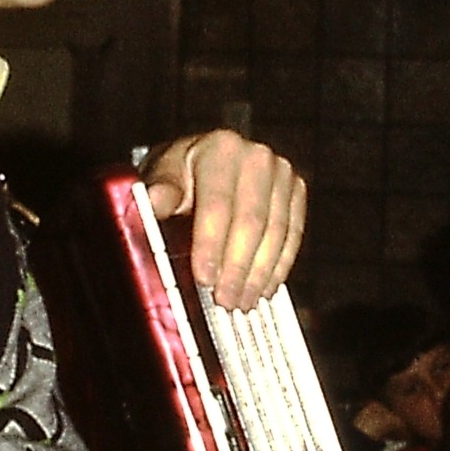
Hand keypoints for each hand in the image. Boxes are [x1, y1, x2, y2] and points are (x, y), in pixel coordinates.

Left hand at [143, 131, 304, 309]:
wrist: (208, 159)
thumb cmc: (182, 173)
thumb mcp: (163, 176)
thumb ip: (160, 191)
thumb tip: (153, 202)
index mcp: (220, 149)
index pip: (217, 205)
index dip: (211, 245)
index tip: (205, 278)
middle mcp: (256, 157)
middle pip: (251, 222)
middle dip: (238, 268)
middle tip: (225, 301)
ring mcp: (281, 173)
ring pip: (275, 232)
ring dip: (259, 274)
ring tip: (242, 301)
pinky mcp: (296, 190)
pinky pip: (293, 235)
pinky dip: (279, 266)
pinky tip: (265, 288)